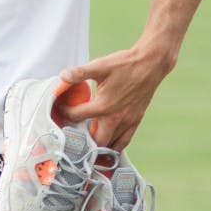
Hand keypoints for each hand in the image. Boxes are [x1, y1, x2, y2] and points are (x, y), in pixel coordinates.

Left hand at [58, 43, 174, 150]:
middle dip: (82, 140)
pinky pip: (124, 141)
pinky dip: (115, 146)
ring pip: (110, 144)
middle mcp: (115, 118)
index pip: (76, 116)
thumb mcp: (100, 66)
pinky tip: (109, 146)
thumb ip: (80, 73)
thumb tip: (63, 76)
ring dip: (98, 145)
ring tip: (88, 141)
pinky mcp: (136, 121)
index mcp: (102, 106)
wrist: (150, 65)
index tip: (61, 109)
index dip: (65, 113)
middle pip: (94, 140)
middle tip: (74, 133)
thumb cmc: (125, 65)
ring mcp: (127, 122)